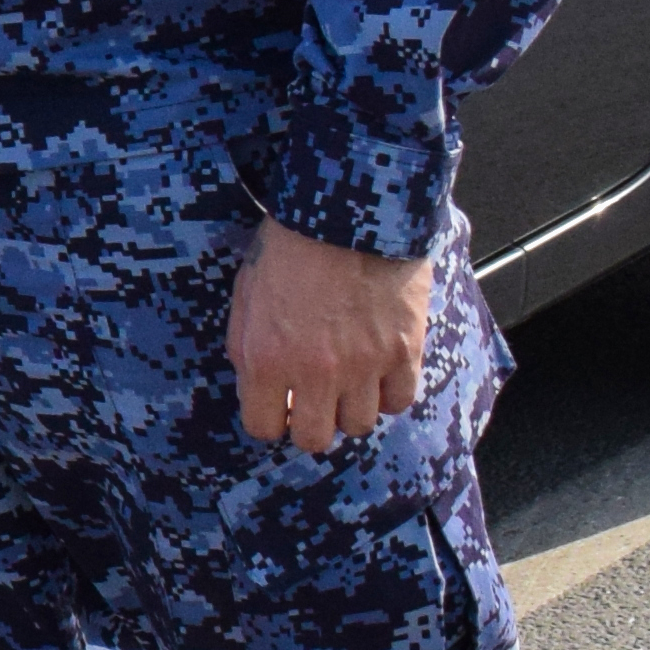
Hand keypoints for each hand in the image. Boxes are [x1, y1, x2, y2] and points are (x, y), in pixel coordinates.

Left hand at [228, 220, 426, 452]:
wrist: (346, 210)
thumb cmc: (290, 245)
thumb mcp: (245, 299)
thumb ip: (247, 351)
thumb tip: (258, 389)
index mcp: (266, 359)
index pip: (263, 428)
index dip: (269, 419)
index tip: (277, 406)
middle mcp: (315, 372)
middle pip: (314, 438)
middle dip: (309, 423)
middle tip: (313, 401)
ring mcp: (364, 365)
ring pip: (358, 425)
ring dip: (350, 408)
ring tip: (348, 381)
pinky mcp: (404, 351)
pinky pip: (399, 401)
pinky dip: (388, 393)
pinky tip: (378, 372)